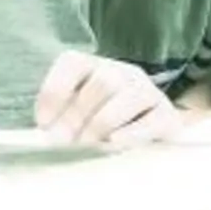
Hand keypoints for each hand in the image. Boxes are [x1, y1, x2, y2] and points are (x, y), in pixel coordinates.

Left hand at [33, 50, 182, 144]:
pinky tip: (114, 143)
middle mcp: (123, 72)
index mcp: (94, 67)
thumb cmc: (103, 126)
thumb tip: (49, 136)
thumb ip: (61, 120)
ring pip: (126, 95)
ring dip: (101, 123)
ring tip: (87, 146)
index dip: (54, 92)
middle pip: (102, 81)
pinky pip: (151, 120)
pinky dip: (131, 133)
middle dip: (78, 114)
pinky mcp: (167, 115)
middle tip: (63, 142)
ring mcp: (148, 91)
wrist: (152, 133)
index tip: (43, 124)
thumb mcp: (78, 116)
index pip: (73, 63)